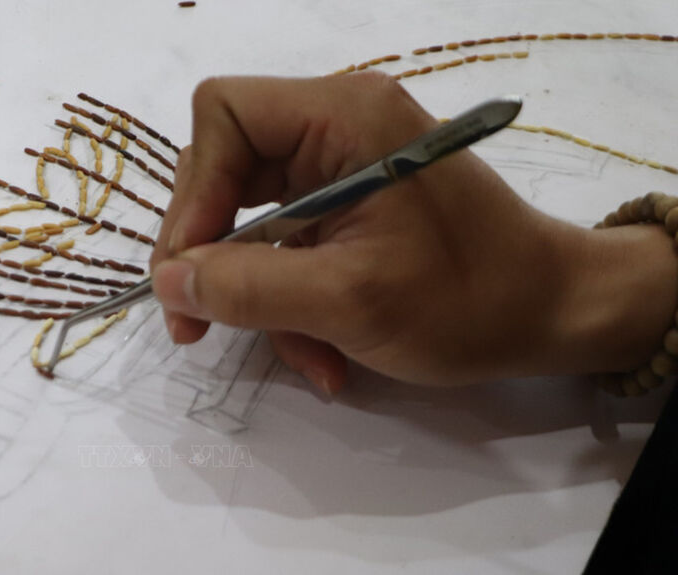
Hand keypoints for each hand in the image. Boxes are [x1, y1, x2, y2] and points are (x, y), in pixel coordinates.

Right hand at [150, 72, 676, 392]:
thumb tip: (168, 280)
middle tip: (194, 322)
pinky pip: (286, 245)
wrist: (552, 315)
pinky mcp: (347, 208)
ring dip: (256, 292)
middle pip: (226, 168)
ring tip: (297, 353)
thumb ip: (248, 287)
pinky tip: (324, 353)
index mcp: (343, 117)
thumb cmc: (467, 299)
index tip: (190, 267)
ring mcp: (340, 168)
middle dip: (210, 251)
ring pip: (249, 218)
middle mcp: (336, 127)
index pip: (224, 116)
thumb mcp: (348, 300)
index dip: (195, 191)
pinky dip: (291, 301)